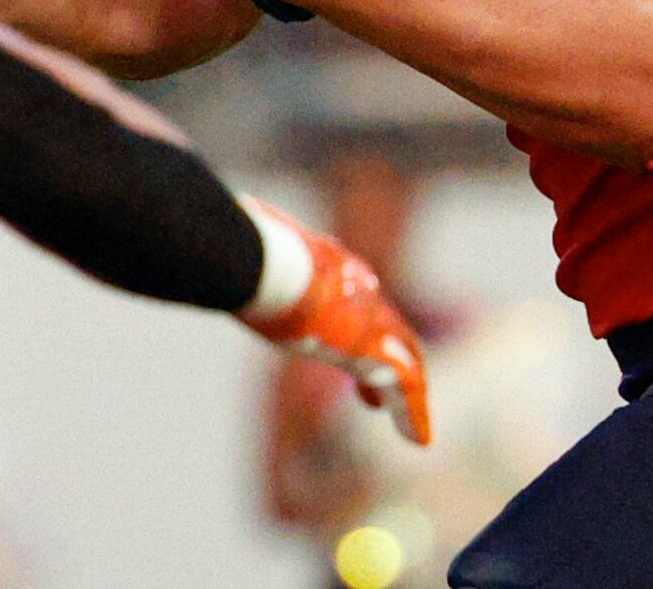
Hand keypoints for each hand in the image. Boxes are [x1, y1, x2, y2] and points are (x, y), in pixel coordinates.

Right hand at [242, 201, 431, 444]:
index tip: (344, 342)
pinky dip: (414, 414)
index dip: (357, 322)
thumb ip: (251, 238)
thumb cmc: (251, 252)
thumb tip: (234, 213)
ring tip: (411, 422)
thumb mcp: (252, 242)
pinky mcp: (376, 352)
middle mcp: (359, 289)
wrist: (268, 265)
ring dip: (407, 390)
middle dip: (388, 354)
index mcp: (331, 265)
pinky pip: (407, 387)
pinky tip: (418, 439)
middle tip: (376, 390)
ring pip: (406, 356)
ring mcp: (372, 320)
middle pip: (386, 325)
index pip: (353, 294)